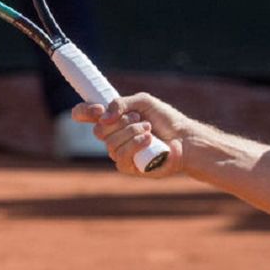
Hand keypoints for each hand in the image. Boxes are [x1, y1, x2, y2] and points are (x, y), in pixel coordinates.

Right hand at [72, 93, 189, 176]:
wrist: (185, 138)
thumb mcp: (144, 102)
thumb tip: (103, 117)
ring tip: (149, 128)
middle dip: (120, 122)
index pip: (86, 115)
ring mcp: (119, 153)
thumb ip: (121, 103)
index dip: (84, 111)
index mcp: (114, 119)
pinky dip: (135, 144)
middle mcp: (113, 136)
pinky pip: (120, 157)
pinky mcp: (128, 167)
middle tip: (138, 117)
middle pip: (98, 130)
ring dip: (132, 132)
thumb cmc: (167, 120)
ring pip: (110, 143)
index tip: (98, 109)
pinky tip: (149, 139)